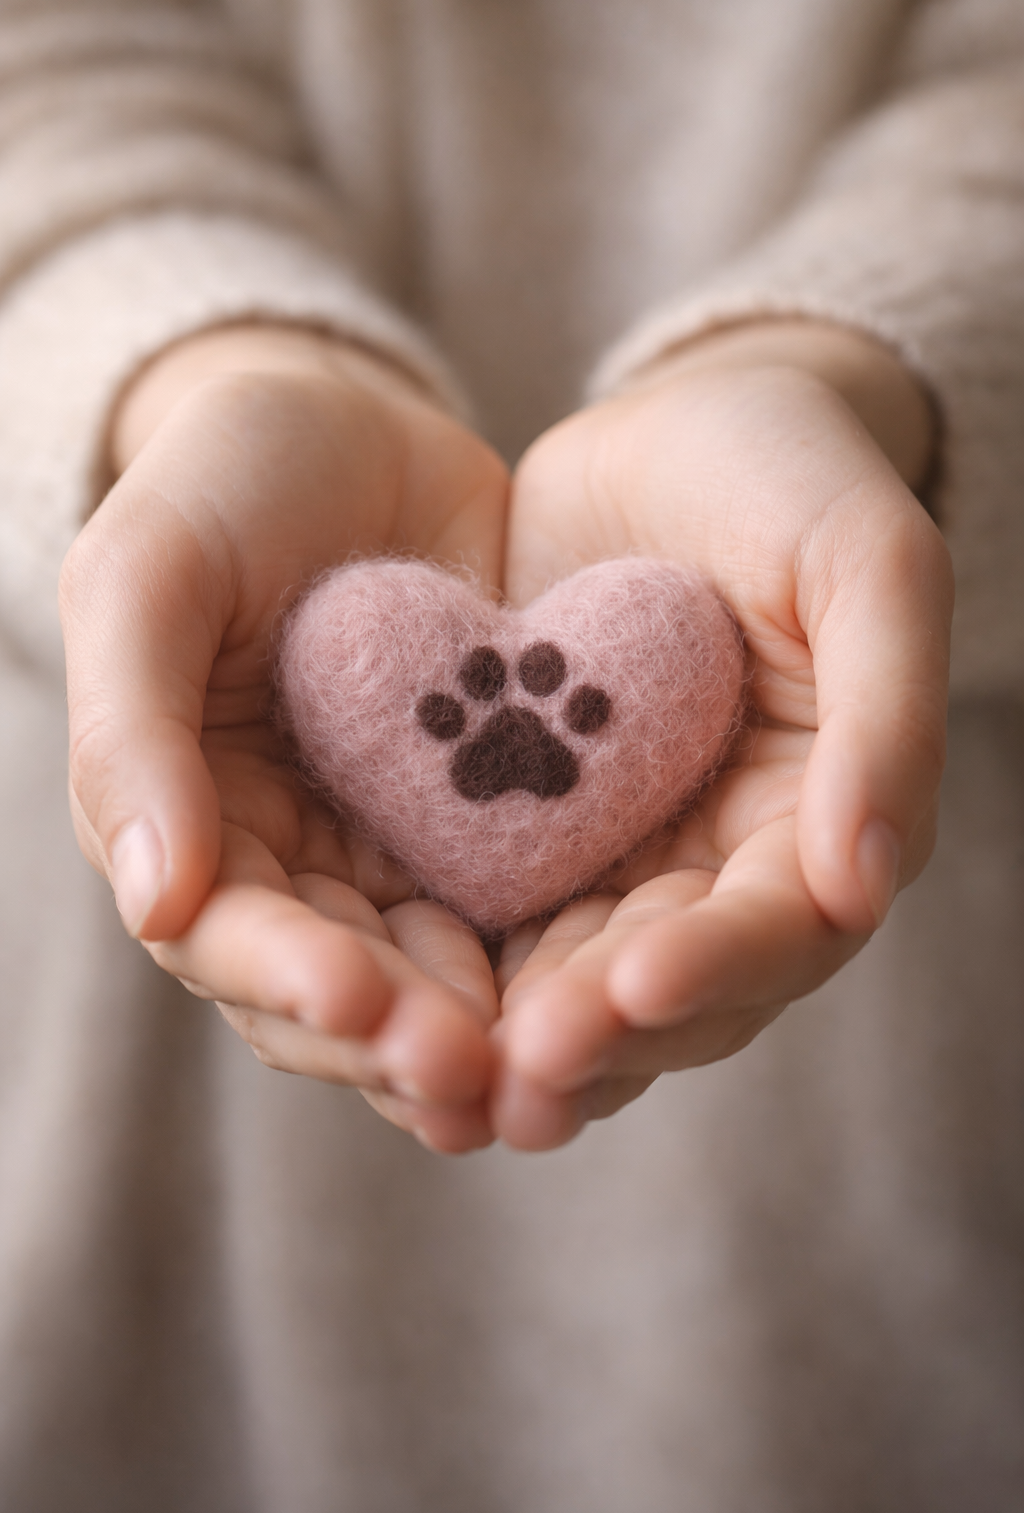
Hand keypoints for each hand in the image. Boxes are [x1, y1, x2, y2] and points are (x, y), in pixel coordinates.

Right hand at [60, 327, 508, 1151]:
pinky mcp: (487, 827)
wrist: (357, 424)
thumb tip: (156, 906)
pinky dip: (553, 965)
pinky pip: (519, 913)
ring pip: (433, 980)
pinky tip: (608, 995)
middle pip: (338, 988)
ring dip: (483, 1036)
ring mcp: (392, 850)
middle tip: (474, 1072)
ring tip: (545, 1074)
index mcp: (188, 819)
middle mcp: (289, 859)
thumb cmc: (228, 480)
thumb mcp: (150, 571)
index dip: (290, 977)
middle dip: (398, 1037)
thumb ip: (134, 731)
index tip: (366, 998)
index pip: (228, 935)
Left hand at [492, 321, 952, 1149]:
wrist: (674, 427)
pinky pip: (501, 916)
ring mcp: (628, 853)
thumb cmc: (789, 474)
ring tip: (444, 1084)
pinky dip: (456, 970)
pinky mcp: (537, 830)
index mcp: (824, 816)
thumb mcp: (864, 559)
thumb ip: (885, 715)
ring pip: (582, 979)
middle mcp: (727, 860)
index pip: (784, 926)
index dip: (717, 965)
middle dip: (602, 1032)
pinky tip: (388, 1005)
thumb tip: (865, 884)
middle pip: (675, 984)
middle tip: (520, 1074)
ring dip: (523, 1038)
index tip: (634, 984)